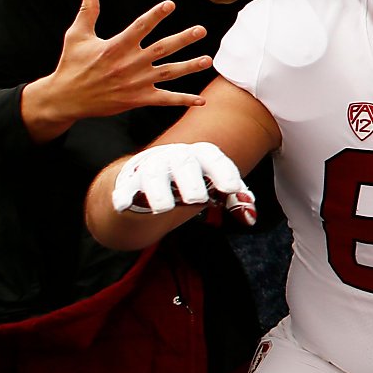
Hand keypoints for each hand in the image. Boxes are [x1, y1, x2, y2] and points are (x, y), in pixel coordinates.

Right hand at [24, 0, 212, 140]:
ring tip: (207, 60)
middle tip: (201, 30)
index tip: (170, 5)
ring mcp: (136, 83)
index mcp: (115, 47)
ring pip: (168, 73)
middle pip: (161, 49)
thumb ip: (88, 10)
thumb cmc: (71, 64)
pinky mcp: (138, 99)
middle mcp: (129, 64)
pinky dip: (183, 100)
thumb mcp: (77, 35)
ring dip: (189, 67)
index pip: (140, 27)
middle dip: (183, 39)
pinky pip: (164, 99)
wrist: (66, 98)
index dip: (155, 15)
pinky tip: (201, 100)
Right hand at [112, 141, 256, 224]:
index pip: (213, 157)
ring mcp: (151, 166)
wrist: (149, 173)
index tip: (231, 189)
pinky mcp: (129, 181)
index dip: (223, 171)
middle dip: (190, 181)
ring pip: (154, 175)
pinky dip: (123, 196)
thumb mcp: (215, 185)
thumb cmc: (192, 180)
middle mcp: (175, 156)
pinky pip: (125, 188)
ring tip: (163, 207)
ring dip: (159, 192)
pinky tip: (124, 205)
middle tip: (196, 199)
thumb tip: (249, 218)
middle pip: (183, 164)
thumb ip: (234, 199)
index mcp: (200, 154)